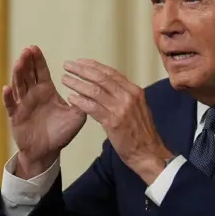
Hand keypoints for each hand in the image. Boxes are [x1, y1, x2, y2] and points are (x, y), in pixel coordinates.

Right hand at [3, 46, 86, 177]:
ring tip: (19, 62)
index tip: (34, 47)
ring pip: (19, 86)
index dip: (38, 60)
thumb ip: (83, 103)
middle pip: (28, 74)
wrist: (47, 151)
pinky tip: (7, 88)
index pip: (41, 71)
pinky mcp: (16, 117)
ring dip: (17, 74)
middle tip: (27, 50)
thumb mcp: (76, 117)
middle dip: (27, 62)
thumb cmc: (61, 133)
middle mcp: (33, 95)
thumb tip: (92, 91)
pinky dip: (8, 97)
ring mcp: (23, 105)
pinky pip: (10, 106)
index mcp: (46, 91)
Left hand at [61, 59, 172, 183]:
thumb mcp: (137, 108)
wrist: (149, 153)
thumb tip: (110, 88)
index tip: (81, 62)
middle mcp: (128, 96)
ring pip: (95, 90)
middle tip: (68, 65)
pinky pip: (93, 108)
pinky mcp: (113, 122)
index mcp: (134, 91)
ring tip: (65, 79)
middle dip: (82, 70)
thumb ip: (125, 97)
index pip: (111, 73)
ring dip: (77, 83)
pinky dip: (80, 101)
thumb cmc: (141, 134)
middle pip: (101, 78)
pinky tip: (71, 98)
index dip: (94, 66)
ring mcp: (121, 109)